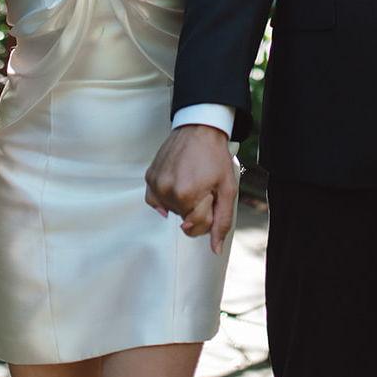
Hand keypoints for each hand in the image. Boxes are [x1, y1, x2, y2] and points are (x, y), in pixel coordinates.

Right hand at [146, 124, 237, 253]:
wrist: (200, 128)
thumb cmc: (214, 156)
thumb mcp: (227, 189)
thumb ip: (222, 221)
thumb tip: (215, 249)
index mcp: (187, 195)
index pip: (196, 227)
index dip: (208, 213)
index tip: (211, 196)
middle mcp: (167, 191)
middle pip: (183, 219)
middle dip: (196, 208)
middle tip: (203, 187)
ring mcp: (156, 183)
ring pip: (170, 211)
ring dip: (181, 203)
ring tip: (191, 181)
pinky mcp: (150, 177)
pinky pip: (154, 200)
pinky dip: (164, 199)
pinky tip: (175, 187)